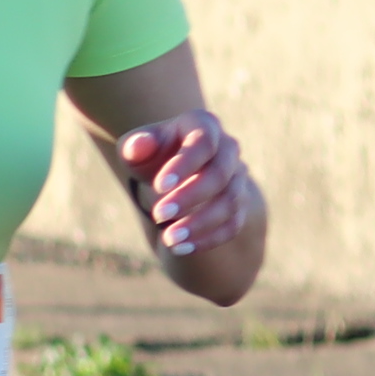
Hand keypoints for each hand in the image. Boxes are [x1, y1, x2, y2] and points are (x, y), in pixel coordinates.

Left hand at [118, 113, 256, 260]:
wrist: (173, 170)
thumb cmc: (152, 154)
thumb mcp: (138, 148)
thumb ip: (136, 146)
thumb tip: (138, 146)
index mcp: (204, 126)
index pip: (203, 143)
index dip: (184, 165)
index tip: (159, 187)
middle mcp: (228, 149)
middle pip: (220, 175)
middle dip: (190, 198)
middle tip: (158, 215)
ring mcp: (237, 177)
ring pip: (230, 203)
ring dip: (200, 224)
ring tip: (168, 240)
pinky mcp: (238, 204)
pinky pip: (232, 225)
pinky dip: (208, 239)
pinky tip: (181, 249)